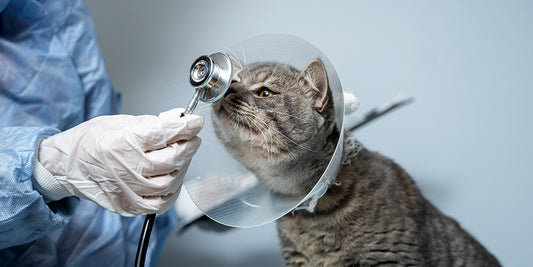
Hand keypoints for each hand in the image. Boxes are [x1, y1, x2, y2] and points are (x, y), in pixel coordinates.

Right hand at [38, 108, 202, 215]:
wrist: (67, 165)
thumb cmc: (91, 141)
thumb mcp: (120, 122)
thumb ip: (152, 122)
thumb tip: (179, 119)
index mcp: (122, 142)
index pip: (164, 133)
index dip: (186, 127)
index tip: (196, 123)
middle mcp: (124, 168)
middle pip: (172, 159)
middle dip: (188, 146)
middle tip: (191, 139)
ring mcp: (127, 190)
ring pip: (171, 182)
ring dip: (182, 167)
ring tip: (180, 157)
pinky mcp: (128, 205)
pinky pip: (161, 203)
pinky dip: (172, 190)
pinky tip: (172, 177)